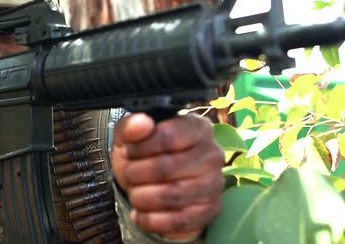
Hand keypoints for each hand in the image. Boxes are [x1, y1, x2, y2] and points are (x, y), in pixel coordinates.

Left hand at [111, 113, 223, 238]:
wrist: (154, 182)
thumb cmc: (145, 154)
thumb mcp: (131, 136)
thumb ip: (131, 126)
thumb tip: (142, 123)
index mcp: (197, 127)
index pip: (168, 136)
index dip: (140, 147)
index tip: (130, 152)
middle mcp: (212, 154)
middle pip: (166, 168)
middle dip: (136, 173)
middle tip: (129, 174)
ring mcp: (214, 184)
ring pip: (171, 195)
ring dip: (142, 197)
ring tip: (134, 193)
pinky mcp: (210, 210)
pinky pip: (178, 220)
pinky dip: (151, 219)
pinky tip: (140, 213)